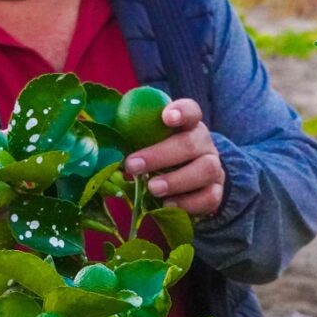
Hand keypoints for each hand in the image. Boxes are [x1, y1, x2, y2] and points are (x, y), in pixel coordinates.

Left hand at [122, 98, 224, 217]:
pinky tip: (167, 205)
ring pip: (204, 170)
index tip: (166, 117)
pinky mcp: (216, 192)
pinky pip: (208, 198)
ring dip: (176, 180)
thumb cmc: (162, 155)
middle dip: (160, 155)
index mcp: (187, 125)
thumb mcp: (149, 141)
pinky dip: (187, 203)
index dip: (181, 111)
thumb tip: (100, 133)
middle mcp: (204, 144)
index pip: (190, 111)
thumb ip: (132, 133)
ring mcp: (213, 168)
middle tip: (133, 166)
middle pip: (190, 144)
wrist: (193, 181)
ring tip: (152, 189)